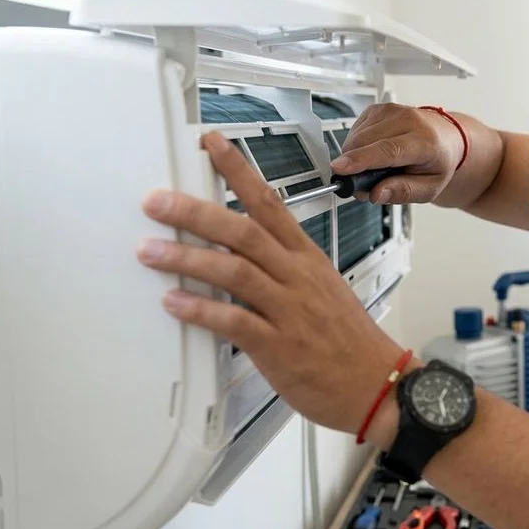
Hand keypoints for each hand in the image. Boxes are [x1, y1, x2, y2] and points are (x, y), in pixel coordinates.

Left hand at [136, 131, 405, 433]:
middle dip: (195, 212)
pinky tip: (173, 302)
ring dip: (186, 257)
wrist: (378, 384)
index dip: (237, 172)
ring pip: (234, 271)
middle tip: (156, 201)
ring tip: (150, 250)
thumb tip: (237, 258)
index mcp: (306, 258)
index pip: (269, 203)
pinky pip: (234, 321)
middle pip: (243, 231)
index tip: (211, 145)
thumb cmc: (348, 342)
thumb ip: (282, 271)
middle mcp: (297, 276)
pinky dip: (200, 309)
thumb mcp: (321, 290)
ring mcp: (289, 309)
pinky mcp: (278, 346)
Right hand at [332, 103, 464, 204]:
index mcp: (425, 142)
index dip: (360, 161)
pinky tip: (373, 152)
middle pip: (366, 142)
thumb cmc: (438, 162)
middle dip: (354, 166)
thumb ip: (403, 192)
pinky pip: (355, 130)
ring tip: (376, 167)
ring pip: (356, 137)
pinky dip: (357, 146)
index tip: (340, 169)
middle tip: (363, 184)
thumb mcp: (429, 188)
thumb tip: (375, 194)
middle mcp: (408, 120)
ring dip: (356, 157)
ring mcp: (391, 111)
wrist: (446, 138)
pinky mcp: (378, 108)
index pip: (388, 150)